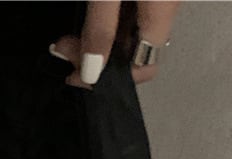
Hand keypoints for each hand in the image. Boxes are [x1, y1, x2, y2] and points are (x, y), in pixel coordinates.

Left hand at [50, 0, 181, 88]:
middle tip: (63, 47)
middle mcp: (167, 3)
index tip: (75, 73)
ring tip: (70, 35)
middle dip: (96, 58)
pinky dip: (108, 20)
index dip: (108, 78)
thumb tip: (92, 72)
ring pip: (131, 32)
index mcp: (162, 9)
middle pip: (135, 51)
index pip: (143, 66)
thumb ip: (100, 29)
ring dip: (99, 39)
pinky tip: (92, 14)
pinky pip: (130, 12)